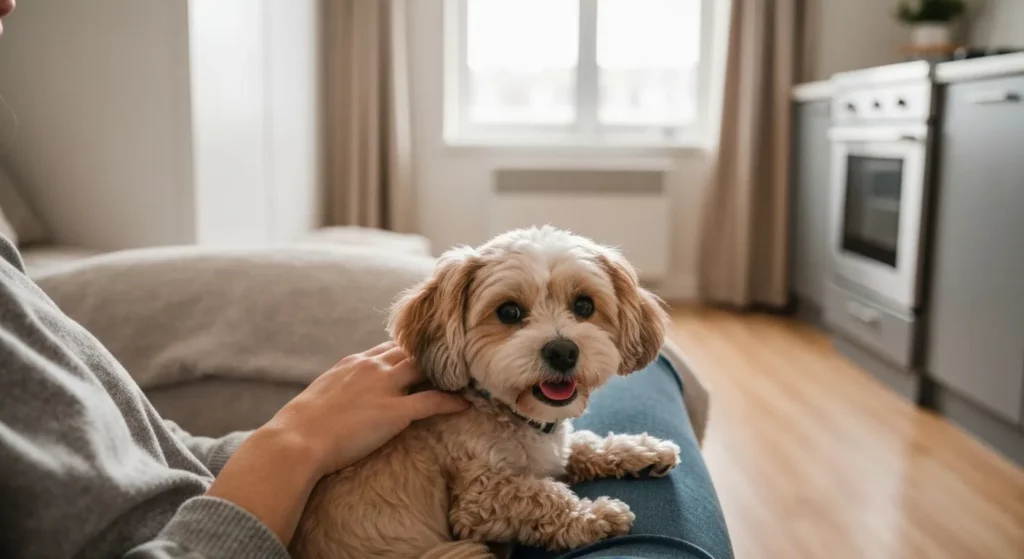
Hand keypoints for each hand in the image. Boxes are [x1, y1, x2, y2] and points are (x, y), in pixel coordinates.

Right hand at [264, 341, 468, 475]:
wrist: (296, 440)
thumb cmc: (301, 425)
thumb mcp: (322, 393)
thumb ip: (341, 388)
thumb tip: (344, 398)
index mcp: (354, 362)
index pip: (390, 347)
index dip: (411, 351)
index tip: (426, 355)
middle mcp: (372, 367)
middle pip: (413, 352)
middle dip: (433, 354)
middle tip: (455, 360)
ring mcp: (385, 387)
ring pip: (426, 369)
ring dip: (447, 372)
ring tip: (465, 377)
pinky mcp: (395, 411)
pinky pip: (433, 401)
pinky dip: (452, 402)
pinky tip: (465, 405)